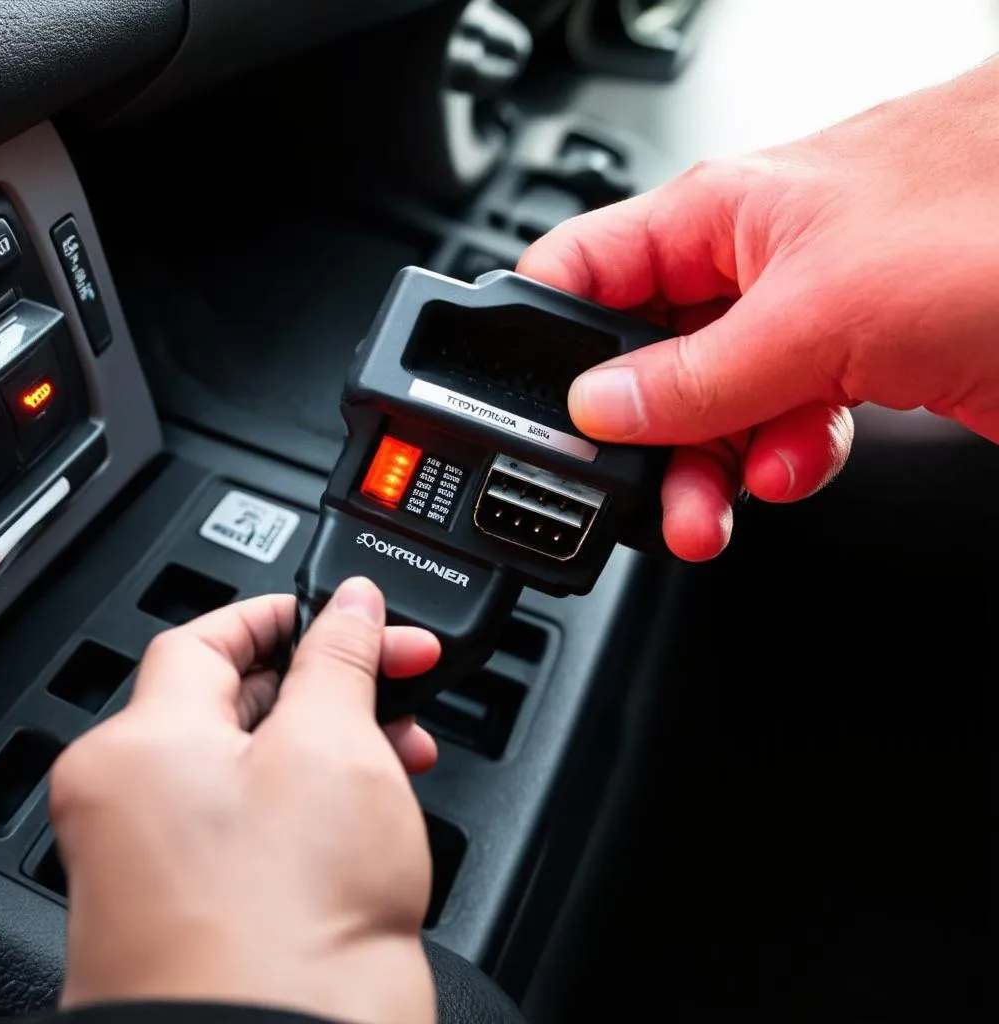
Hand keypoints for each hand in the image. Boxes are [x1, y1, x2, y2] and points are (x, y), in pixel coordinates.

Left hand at [50, 582, 438, 1023]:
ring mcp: (164, 868)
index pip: (207, 637)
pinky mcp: (205, 912)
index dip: (285, 613)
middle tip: (399, 671)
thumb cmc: (285, 929)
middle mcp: (131, 807)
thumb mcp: (333, 748)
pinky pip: (260, 827)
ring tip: (404, 747)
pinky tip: (375, 809)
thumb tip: (353, 605)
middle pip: (237, 702)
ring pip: (258, 767)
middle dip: (331, 682)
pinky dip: (318, 804)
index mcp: (137, 750)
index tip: (343, 610)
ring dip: (338, 743)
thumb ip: (341, 657)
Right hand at [519, 59, 998, 559]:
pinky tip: (795, 465)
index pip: (581, 269)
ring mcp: (801, 323)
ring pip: (708, 411)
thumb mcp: (814, 312)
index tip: (525, 409)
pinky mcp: (852, 369)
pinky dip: (779, 463)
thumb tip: (598, 407)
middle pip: (643, 364)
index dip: (540, 336)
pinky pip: (778, 430)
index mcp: (715, 218)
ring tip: (707, 511)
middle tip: (635, 494)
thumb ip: (693, 374)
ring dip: (704, 470)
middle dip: (634, 437)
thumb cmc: (994, 223)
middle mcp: (749, 269)